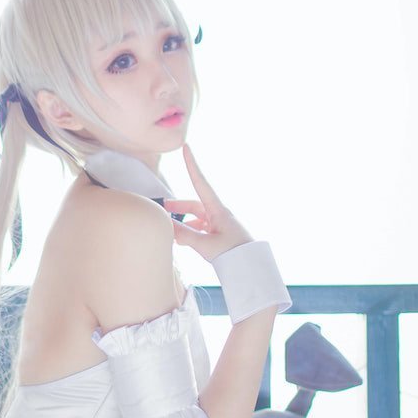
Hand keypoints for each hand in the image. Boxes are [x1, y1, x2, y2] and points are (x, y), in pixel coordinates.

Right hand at [163, 145, 252, 261]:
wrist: (254, 270)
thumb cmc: (234, 255)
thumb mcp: (206, 246)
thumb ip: (185, 235)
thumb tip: (167, 226)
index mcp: (218, 210)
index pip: (200, 182)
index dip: (192, 164)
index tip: (186, 146)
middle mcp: (220, 214)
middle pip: (195, 203)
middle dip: (179, 205)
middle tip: (164, 208)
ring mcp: (221, 225)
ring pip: (198, 217)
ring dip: (185, 221)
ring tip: (172, 230)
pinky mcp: (222, 236)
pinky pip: (203, 228)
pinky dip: (192, 231)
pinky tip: (185, 240)